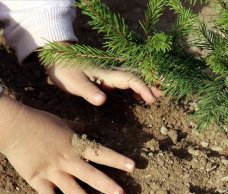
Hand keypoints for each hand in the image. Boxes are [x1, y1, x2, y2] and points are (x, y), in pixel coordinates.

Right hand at [0, 95, 134, 193]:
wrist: (16, 127)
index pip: (101, 153)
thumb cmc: (41, 123)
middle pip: (91, 175)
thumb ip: (80, 132)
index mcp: (76, 145)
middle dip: (107, 186)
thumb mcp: (65, 125)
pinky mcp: (38, 179)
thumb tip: (91, 132)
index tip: (133, 167)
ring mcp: (52, 171)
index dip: (117, 160)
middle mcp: (67, 160)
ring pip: (73, 190)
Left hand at [45, 60, 161, 105]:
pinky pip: (128, 81)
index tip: (152, 98)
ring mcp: (112, 74)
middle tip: (167, 91)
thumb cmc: (66, 71)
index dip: (143, 87)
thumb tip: (103, 101)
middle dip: (153, 82)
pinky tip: (141, 95)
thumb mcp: (74, 83)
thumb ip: (88, 91)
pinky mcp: (109, 78)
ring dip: (148, 84)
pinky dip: (138, 87)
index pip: (130, 79)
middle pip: (138, 76)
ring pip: (135, 78)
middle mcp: (113, 73)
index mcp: (107, 74)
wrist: (59, 58)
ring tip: (161, 93)